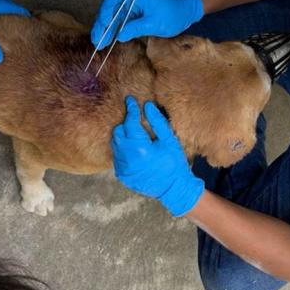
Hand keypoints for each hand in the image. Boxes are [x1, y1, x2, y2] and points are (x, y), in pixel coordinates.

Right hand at [92, 0, 202, 45]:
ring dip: (106, 29)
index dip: (105, 10)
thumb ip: (137, 28)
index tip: (104, 24)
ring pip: (114, 16)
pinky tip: (109, 39)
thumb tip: (120, 35)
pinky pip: (121, 21)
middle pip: (111, 8)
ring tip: (100, 43)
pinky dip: (115, 30)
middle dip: (102, 24)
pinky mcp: (136, 15)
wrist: (187, 11)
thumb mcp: (156, 23)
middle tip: (97, 40)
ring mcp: (133, 7)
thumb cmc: (175, 13)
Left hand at [111, 96, 203, 216]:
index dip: (131, 109)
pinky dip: (123, 150)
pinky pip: (117, 156)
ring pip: (115, 144)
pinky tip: (135, 150)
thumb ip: (158, 122)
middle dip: (126, 124)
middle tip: (136, 121)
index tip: (130, 99)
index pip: (130, 123)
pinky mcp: (121, 175)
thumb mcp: (169, 141)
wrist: (173, 189)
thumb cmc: (174, 164)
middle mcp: (127, 159)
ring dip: (124, 137)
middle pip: (118, 132)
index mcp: (140, 149)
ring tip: (136, 136)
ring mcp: (122, 168)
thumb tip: (147, 106)